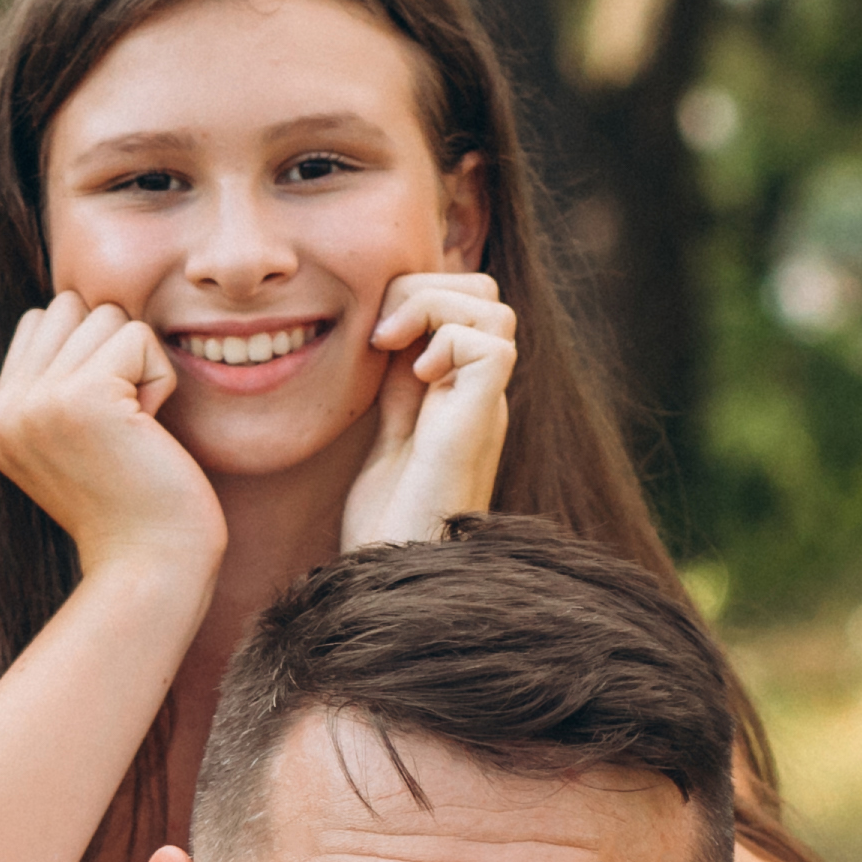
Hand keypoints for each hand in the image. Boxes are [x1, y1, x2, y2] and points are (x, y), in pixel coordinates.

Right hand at [0, 292, 225, 580]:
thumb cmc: (134, 504)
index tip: (105, 426)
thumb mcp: (76, 440)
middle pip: (70, 307)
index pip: (41, 321)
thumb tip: (83, 307)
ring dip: (139, 365)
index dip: (91, 356)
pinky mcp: (81, 397)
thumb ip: (59, 380)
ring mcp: (35, 403)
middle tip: (123, 425)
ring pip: (106, 316)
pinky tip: (149, 431)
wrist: (150, 565)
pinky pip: (138, 337)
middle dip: (113, 352)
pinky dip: (159, 379)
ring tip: (135, 428)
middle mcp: (3, 410)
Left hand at [336, 271, 516, 549]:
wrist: (392, 573)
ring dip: (432, 306)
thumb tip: (381, 335)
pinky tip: (412, 378)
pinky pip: (490, 342)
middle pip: (482, 293)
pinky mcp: (481, 419)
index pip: (458, 303)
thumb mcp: (384, 436)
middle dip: (425, 288)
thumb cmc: (384, 524)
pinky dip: (445, 340)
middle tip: (379, 333)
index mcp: (456, 390)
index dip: (416, 296)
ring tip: (390, 346)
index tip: (370, 335)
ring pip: (492, 307)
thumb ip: (394, 390)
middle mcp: (477, 392)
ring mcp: (483, 404)